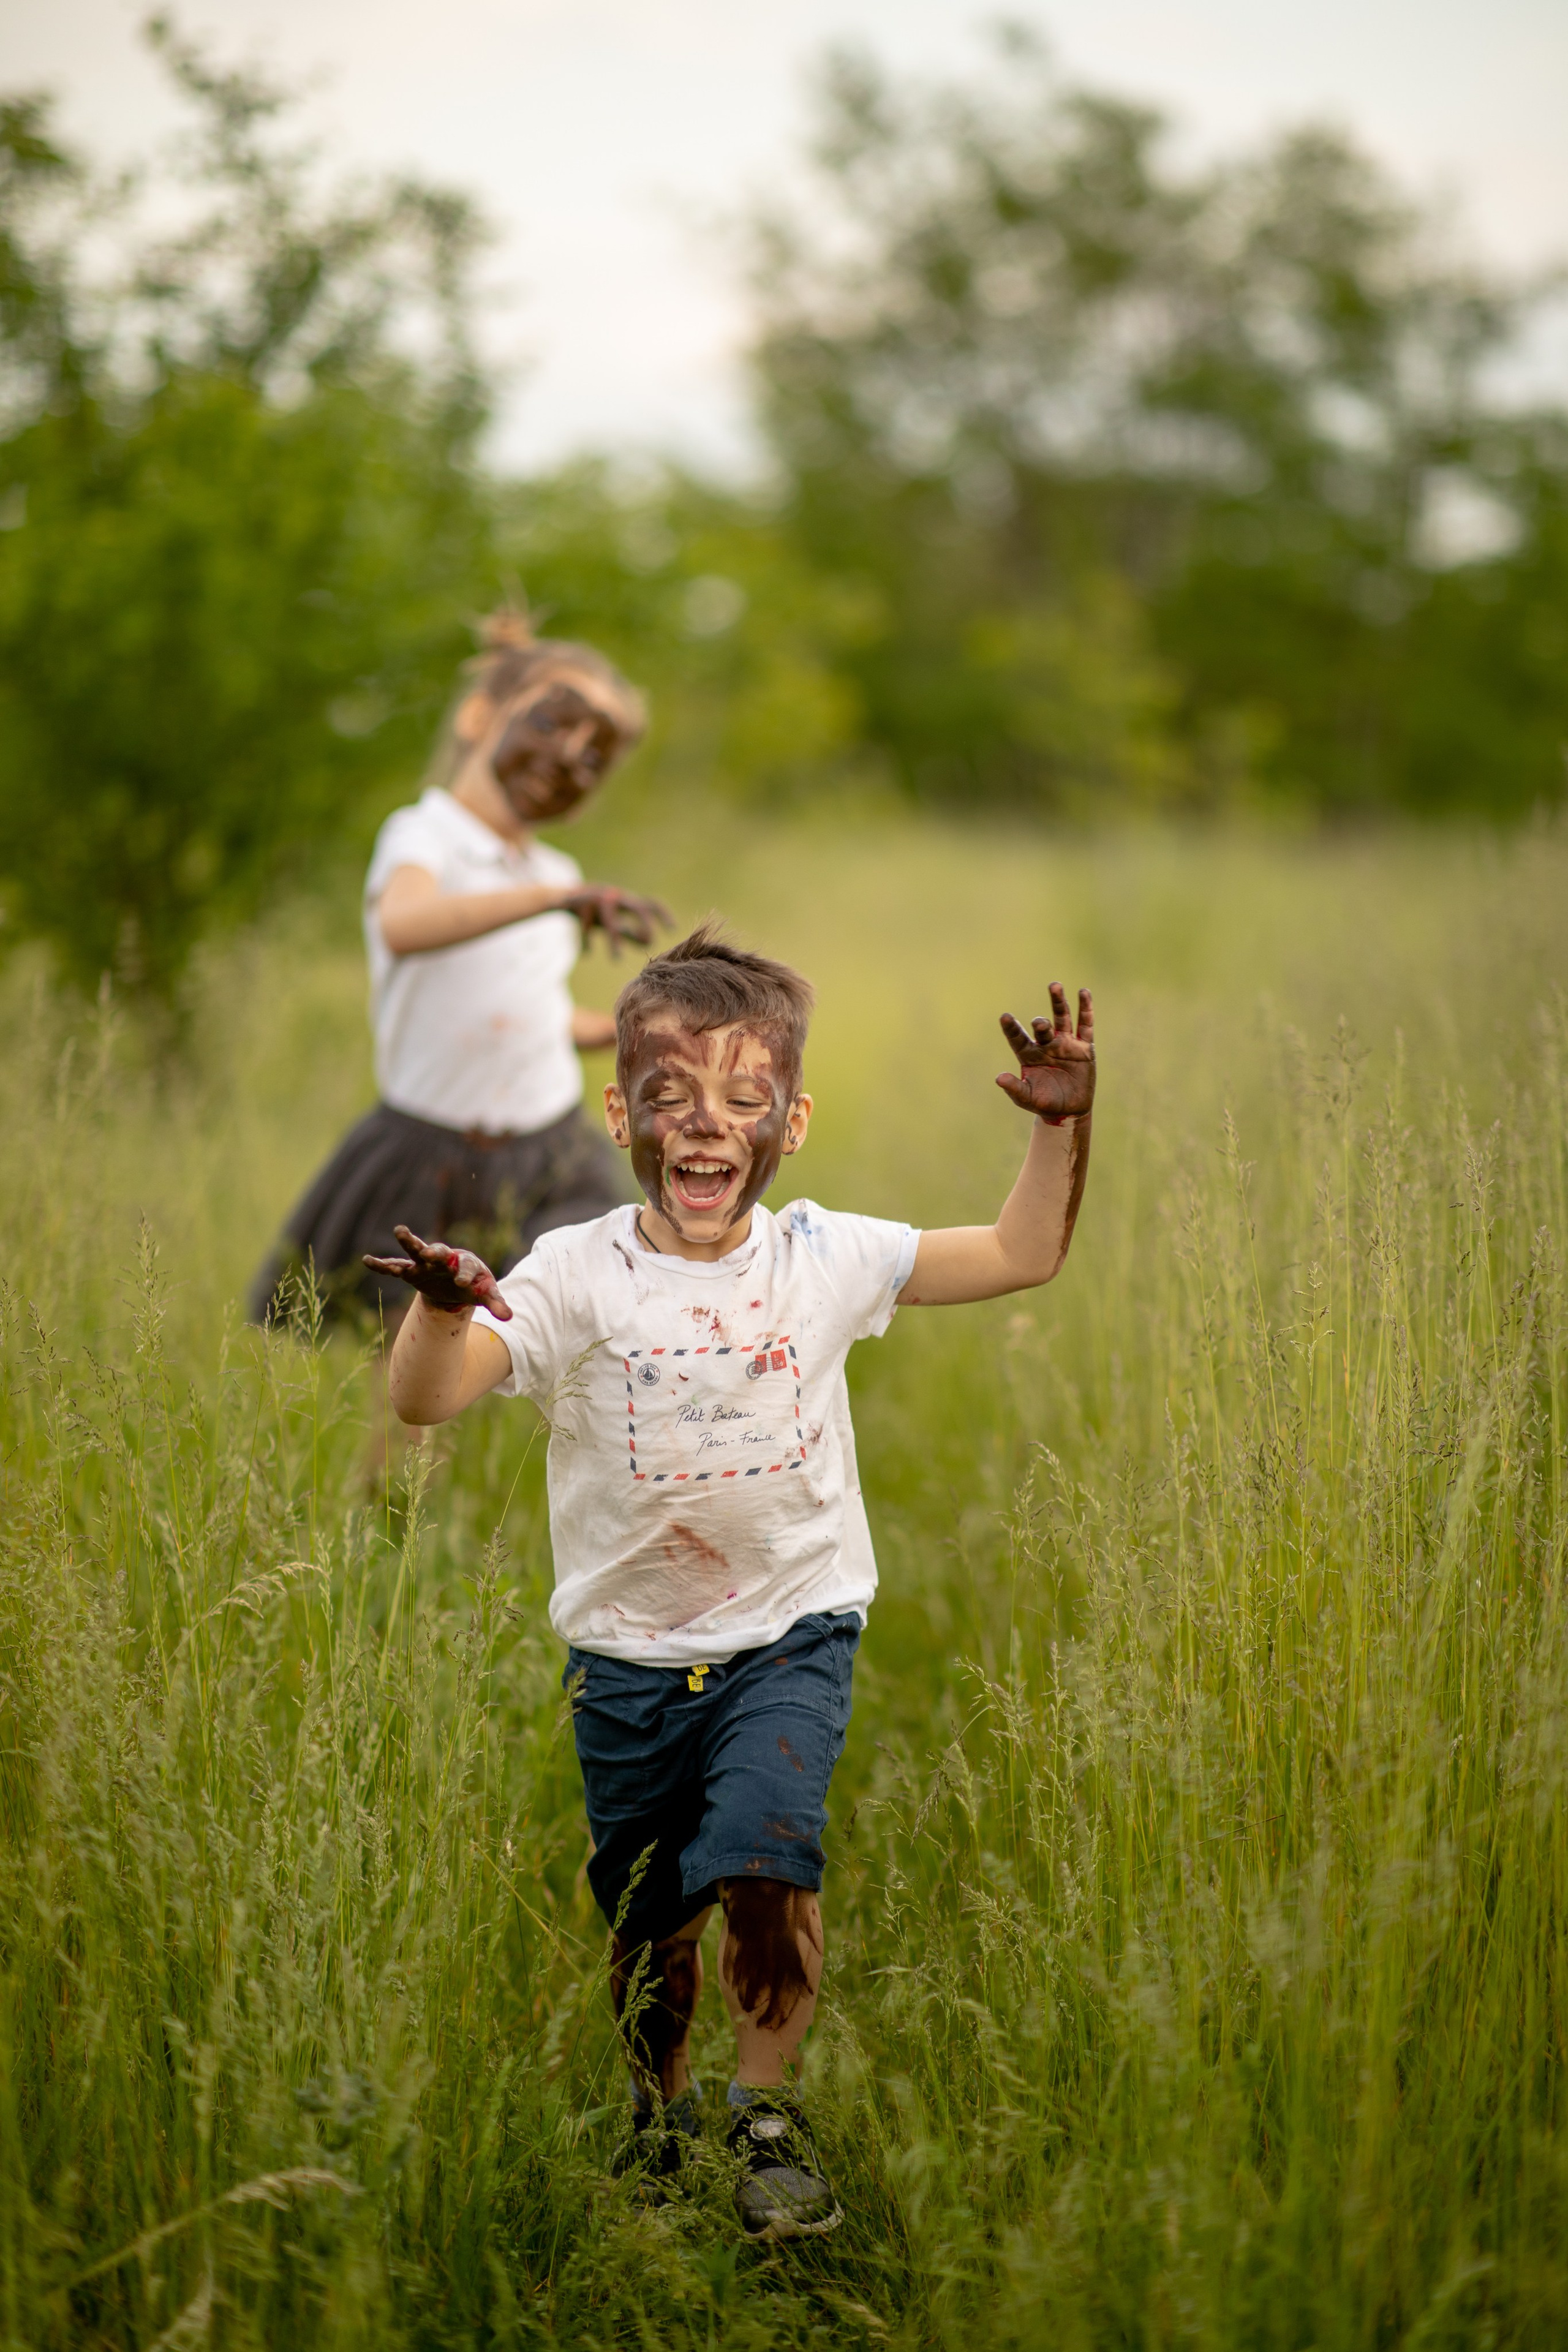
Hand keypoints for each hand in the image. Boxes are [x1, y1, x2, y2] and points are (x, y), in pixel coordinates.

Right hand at [363, 1224, 512, 1318]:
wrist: (456, 1283)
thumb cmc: (473, 1285)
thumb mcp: (485, 1294)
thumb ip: (496, 1303)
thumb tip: (509, 1318)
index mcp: (465, 1263)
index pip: (467, 1267)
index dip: (465, 1274)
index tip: (462, 1283)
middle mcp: (445, 1259)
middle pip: (440, 1251)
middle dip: (436, 1252)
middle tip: (432, 1253)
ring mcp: (425, 1264)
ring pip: (416, 1250)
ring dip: (409, 1241)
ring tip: (399, 1230)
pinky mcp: (411, 1272)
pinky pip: (395, 1266)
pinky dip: (382, 1264)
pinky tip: (367, 1260)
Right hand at [562, 885, 671, 954]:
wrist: (562, 897)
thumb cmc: (593, 912)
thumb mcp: (613, 922)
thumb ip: (629, 932)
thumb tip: (648, 943)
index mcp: (624, 900)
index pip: (650, 904)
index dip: (663, 915)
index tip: (673, 929)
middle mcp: (614, 896)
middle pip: (637, 908)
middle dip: (644, 924)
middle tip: (650, 942)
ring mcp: (597, 898)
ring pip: (610, 922)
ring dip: (615, 941)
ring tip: (617, 961)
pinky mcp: (578, 902)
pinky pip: (584, 926)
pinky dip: (586, 941)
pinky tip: (588, 953)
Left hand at [996, 985, 1094, 1123]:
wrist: (1068, 1111)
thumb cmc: (1043, 1103)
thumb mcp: (1027, 1098)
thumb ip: (1014, 1089)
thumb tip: (998, 1078)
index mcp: (1028, 1054)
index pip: (1018, 1038)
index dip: (1011, 1028)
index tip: (1005, 1017)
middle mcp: (1046, 1044)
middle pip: (1042, 1027)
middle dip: (1041, 1023)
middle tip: (1040, 1023)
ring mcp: (1065, 1043)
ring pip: (1062, 1018)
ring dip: (1058, 1002)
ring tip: (1054, 986)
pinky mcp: (1084, 1047)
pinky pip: (1085, 1025)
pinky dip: (1085, 1009)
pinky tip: (1084, 993)